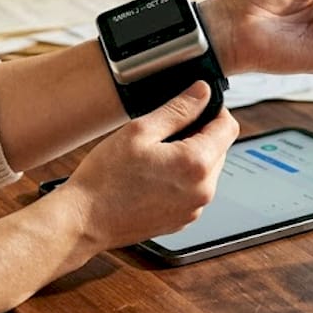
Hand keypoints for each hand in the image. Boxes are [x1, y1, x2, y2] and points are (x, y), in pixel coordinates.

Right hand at [57, 82, 239, 251]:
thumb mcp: (140, 130)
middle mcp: (203, 191)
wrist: (85, 220)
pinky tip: (152, 176)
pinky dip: (181, 178)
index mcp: (196, 165)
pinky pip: (193, 190)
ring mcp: (194, 209)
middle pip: (220, 148)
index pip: (228, 126)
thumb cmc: (105, 178)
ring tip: (153, 157)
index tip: (192, 106)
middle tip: (162, 133)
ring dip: (190, 157)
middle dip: (199, 134)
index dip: (212, 110)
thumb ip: (178, 109)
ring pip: (207, 170)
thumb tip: (202, 92)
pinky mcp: (182, 220)